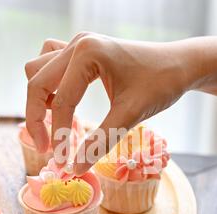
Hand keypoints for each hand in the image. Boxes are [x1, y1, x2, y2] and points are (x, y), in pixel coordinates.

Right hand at [25, 32, 200, 174]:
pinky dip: (49, 84)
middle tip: (47, 149)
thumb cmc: (161, 85)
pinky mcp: (82, 49)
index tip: (62, 163)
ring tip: (57, 122)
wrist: (180, 65)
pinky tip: (63, 100)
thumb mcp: (130, 115)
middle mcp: (78, 43)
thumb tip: (75, 168)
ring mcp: (78, 43)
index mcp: (88, 53)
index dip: (58, 135)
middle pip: (36, 82)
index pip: (61, 101)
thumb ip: (100, 142)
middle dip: (37, 118)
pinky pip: (50, 63)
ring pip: (37, 70)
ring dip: (41, 98)